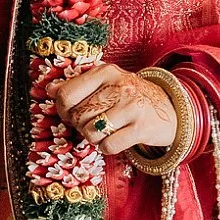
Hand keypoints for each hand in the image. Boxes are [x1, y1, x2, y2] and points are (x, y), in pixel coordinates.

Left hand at [52, 63, 175, 155]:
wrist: (169, 108)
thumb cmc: (129, 96)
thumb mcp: (105, 83)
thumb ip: (77, 85)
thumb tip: (49, 89)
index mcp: (106, 72)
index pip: (67, 94)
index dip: (62, 109)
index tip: (69, 112)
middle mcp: (120, 86)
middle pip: (78, 116)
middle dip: (79, 125)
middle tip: (91, 122)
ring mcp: (132, 107)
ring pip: (91, 132)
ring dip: (93, 137)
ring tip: (103, 130)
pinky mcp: (141, 128)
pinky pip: (108, 146)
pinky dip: (106, 147)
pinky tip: (114, 139)